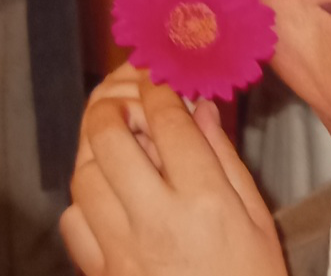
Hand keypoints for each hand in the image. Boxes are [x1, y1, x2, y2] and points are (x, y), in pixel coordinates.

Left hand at [60, 63, 287, 275]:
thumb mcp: (256, 213)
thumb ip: (224, 156)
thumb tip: (201, 108)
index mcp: (203, 197)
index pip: (167, 120)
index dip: (161, 86)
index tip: (162, 75)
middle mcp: (154, 217)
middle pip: (110, 138)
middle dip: (113, 102)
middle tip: (128, 94)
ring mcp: (120, 249)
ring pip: (84, 175)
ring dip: (96, 146)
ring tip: (120, 138)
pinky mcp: (103, 274)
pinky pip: (75, 221)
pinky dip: (85, 195)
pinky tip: (111, 190)